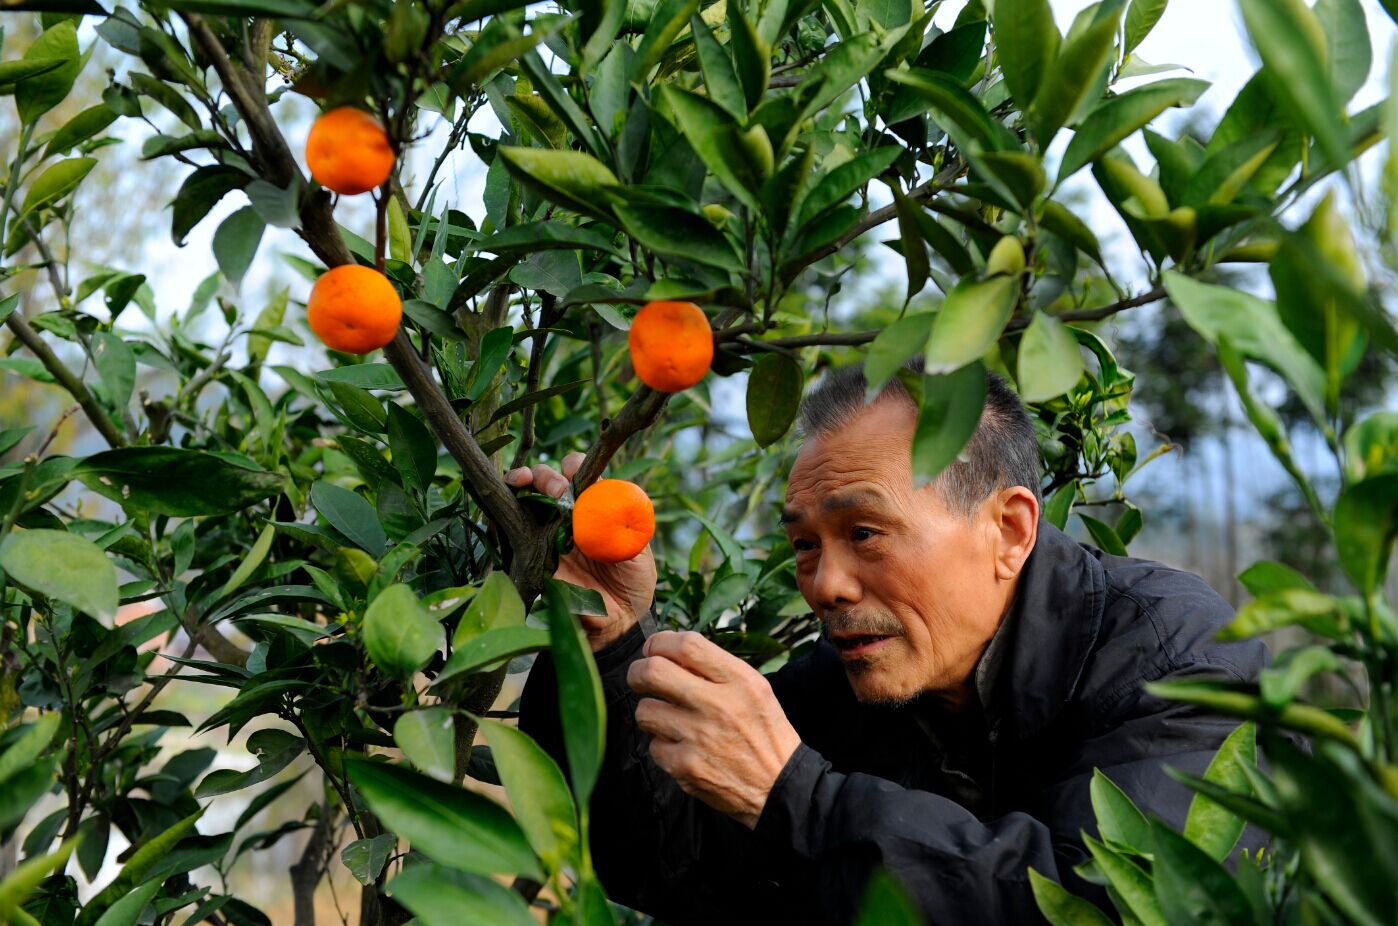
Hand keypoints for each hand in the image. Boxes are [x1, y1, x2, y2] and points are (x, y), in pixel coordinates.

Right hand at [505, 452, 657, 651]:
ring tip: (523, 482)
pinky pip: (509, 530)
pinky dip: (502, 513)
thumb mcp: (639, 553)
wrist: (616, 620)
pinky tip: (505, 506)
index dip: (574, 466)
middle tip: (557, 489)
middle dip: (545, 475)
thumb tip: (620, 509)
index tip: (575, 472)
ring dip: (519, 482)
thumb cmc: (633, 580)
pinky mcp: (528, 554)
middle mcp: (566, 513)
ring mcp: (544, 532)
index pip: (579, 473)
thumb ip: (629, 532)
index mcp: (594, 505)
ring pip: (522, 496)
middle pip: (546, 480)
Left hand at [627, 630, 801, 828]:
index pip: (686, 645)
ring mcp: (699, 737)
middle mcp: (718, 705)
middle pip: (653, 672)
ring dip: (652, 713)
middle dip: (637, 672)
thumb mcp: (755, 690)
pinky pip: (654, 746)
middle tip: (640, 678)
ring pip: (645, 711)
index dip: (660, 642)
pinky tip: (684, 749)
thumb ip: (716, 669)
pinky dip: (664, 747)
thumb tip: (668, 651)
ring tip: (670, 720)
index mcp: (739, 680)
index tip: (653, 650)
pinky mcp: (686, 767)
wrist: (779, 789)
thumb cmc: (763, 734)